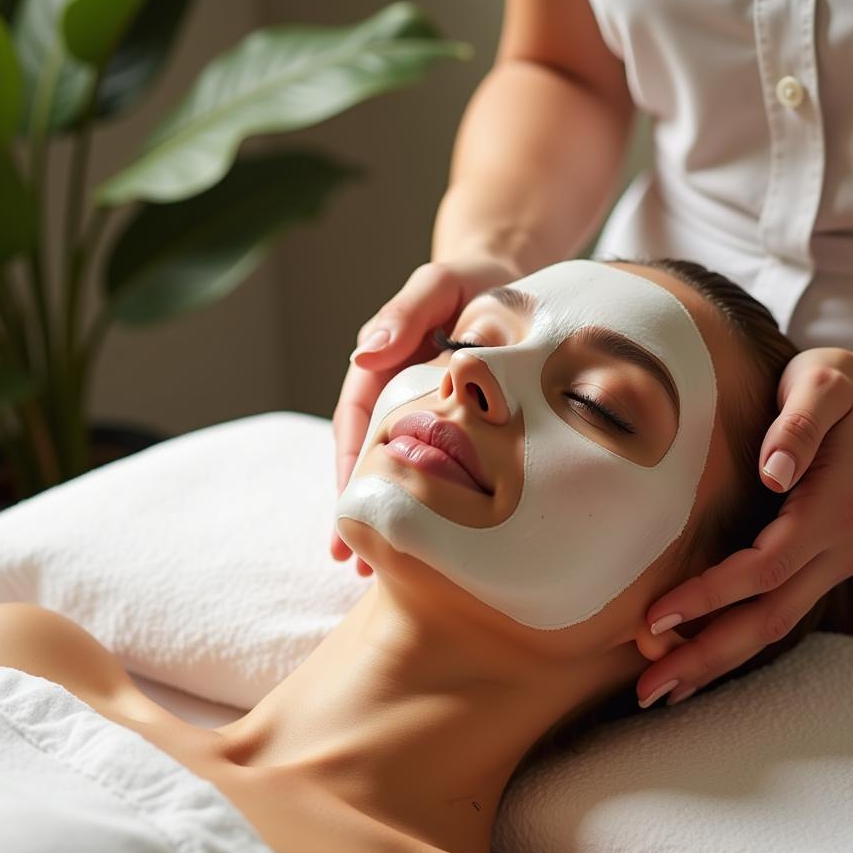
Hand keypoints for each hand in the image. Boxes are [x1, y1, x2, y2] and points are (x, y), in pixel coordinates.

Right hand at [331, 256, 522, 574]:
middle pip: (365, 457)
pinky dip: (421, 502)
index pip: (357, 423)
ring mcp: (416, 411)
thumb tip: (364, 352)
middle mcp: (391, 392)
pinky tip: (426, 538)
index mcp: (381, 365)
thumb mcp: (437, 284)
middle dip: (356, 509)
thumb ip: (403, 314)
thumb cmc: (471, 280)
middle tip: (351, 561)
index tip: (347, 512)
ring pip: (393, 469)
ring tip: (370, 572)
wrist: (505, 280)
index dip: (350, 468)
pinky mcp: (445, 423)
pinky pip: (428, 466)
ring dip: (383, 515)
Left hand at [634, 345, 852, 707]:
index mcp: (832, 507)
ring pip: (775, 625)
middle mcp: (838, 547)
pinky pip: (779, 611)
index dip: (710, 595)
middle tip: (649, 686)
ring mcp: (834, 562)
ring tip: (664, 687)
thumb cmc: (846, 390)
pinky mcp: (823, 564)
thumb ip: (798, 425)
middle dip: (707, 654)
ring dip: (719, 660)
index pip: (764, 567)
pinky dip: (739, 639)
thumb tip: (773, 471)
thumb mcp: (822, 384)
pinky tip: (700, 657)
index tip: (656, 614)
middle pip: (769, 617)